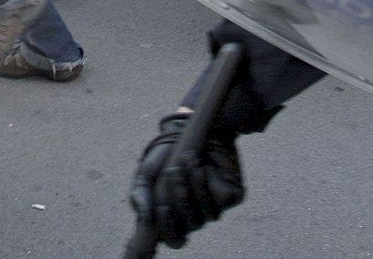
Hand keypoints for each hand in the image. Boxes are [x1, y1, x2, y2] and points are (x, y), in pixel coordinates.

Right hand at [129, 112, 244, 248]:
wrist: (185, 132)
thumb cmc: (164, 158)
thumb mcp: (146, 175)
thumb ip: (140, 196)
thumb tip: (146, 218)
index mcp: (175, 217)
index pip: (175, 239)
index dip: (169, 230)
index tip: (162, 208)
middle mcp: (196, 216)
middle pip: (191, 224)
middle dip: (180, 197)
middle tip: (172, 172)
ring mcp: (214, 208)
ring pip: (207, 213)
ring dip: (194, 187)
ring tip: (186, 162)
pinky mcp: (231, 196)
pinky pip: (221, 200)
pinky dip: (207, 182)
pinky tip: (201, 165)